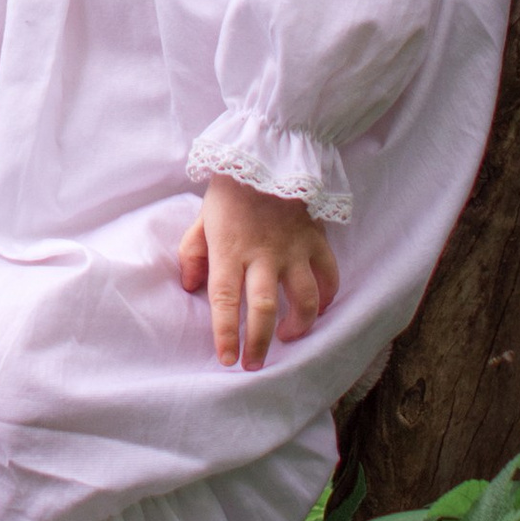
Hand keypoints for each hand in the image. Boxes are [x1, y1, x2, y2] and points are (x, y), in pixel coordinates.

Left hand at [179, 172, 339, 370]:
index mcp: (229, 249)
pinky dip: (327, 298)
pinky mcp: (315, 241)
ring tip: (288, 336)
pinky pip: (328, 276)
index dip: (226, 334)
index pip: (226, 300)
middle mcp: (262, 254)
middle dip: (260, 343)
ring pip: (303, 299)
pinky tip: (318, 309)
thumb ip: (193, 254)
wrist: (265, 157)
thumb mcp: (201, 220)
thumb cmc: (229, 193)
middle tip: (255, 364)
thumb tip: (191, 286)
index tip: (227, 359)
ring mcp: (293, 249)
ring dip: (298, 326)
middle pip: (264, 308)